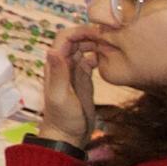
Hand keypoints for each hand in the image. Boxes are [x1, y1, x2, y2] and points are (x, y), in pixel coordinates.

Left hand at [40, 21, 110, 144]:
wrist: (68, 135)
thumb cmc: (63, 117)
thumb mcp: (60, 96)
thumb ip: (58, 74)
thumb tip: (52, 50)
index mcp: (55, 65)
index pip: (64, 38)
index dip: (79, 31)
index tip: (98, 32)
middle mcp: (63, 64)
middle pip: (75, 40)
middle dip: (90, 35)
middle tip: (111, 37)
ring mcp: (74, 71)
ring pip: (84, 48)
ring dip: (96, 44)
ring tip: (114, 45)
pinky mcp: (84, 78)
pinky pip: (91, 60)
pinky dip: (100, 55)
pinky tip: (111, 58)